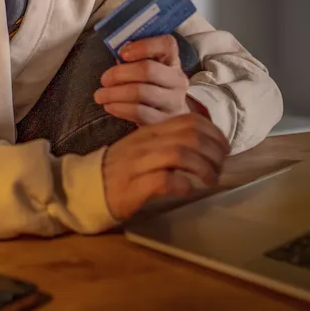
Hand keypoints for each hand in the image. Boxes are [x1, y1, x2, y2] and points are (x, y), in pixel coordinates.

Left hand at [95, 34, 204, 125]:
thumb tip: (117, 53)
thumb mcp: (145, 68)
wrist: (167, 114)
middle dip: (120, 74)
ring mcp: (174, 102)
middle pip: (148, 70)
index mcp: (172, 60)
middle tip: (104, 79)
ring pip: (142, 92)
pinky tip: (110, 106)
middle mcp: (177, 80)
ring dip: (115, 93)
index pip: (166, 44)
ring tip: (101, 95)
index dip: (144, 46)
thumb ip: (133, 58)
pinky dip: (120, 108)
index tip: (123, 53)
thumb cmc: (150, 86)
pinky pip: (140, 113)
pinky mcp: (165, 121)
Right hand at [101, 114, 228, 220]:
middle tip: (220, 168)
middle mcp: (146, 142)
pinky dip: (182, 184)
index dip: (215, 134)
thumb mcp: (144, 148)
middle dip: (214, 152)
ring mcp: (138, 163)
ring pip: (179, 154)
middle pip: (190, 135)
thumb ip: (168, 141)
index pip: (190, 120)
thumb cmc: (121, 170)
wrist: (86, 186)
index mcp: (151, 130)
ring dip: (203, 168)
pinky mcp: (133, 186)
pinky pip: (163, 179)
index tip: (224, 150)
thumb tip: (204, 146)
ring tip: (210, 181)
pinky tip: (188, 190)